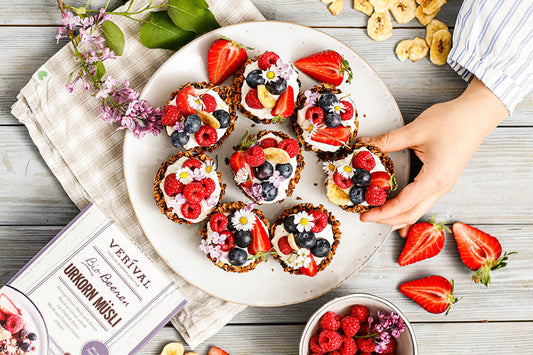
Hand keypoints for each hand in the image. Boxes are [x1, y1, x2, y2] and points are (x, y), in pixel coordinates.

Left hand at [358, 77, 507, 234]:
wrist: (478, 114)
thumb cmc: (454, 121)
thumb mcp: (415, 131)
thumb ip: (387, 141)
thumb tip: (365, 145)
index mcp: (435, 179)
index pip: (403, 204)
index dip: (381, 212)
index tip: (365, 214)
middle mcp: (441, 187)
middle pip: (410, 214)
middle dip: (387, 219)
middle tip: (366, 216)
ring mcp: (443, 185)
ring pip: (417, 210)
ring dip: (397, 215)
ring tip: (377, 213)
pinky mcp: (442, 180)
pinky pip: (423, 201)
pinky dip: (407, 208)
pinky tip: (397, 210)